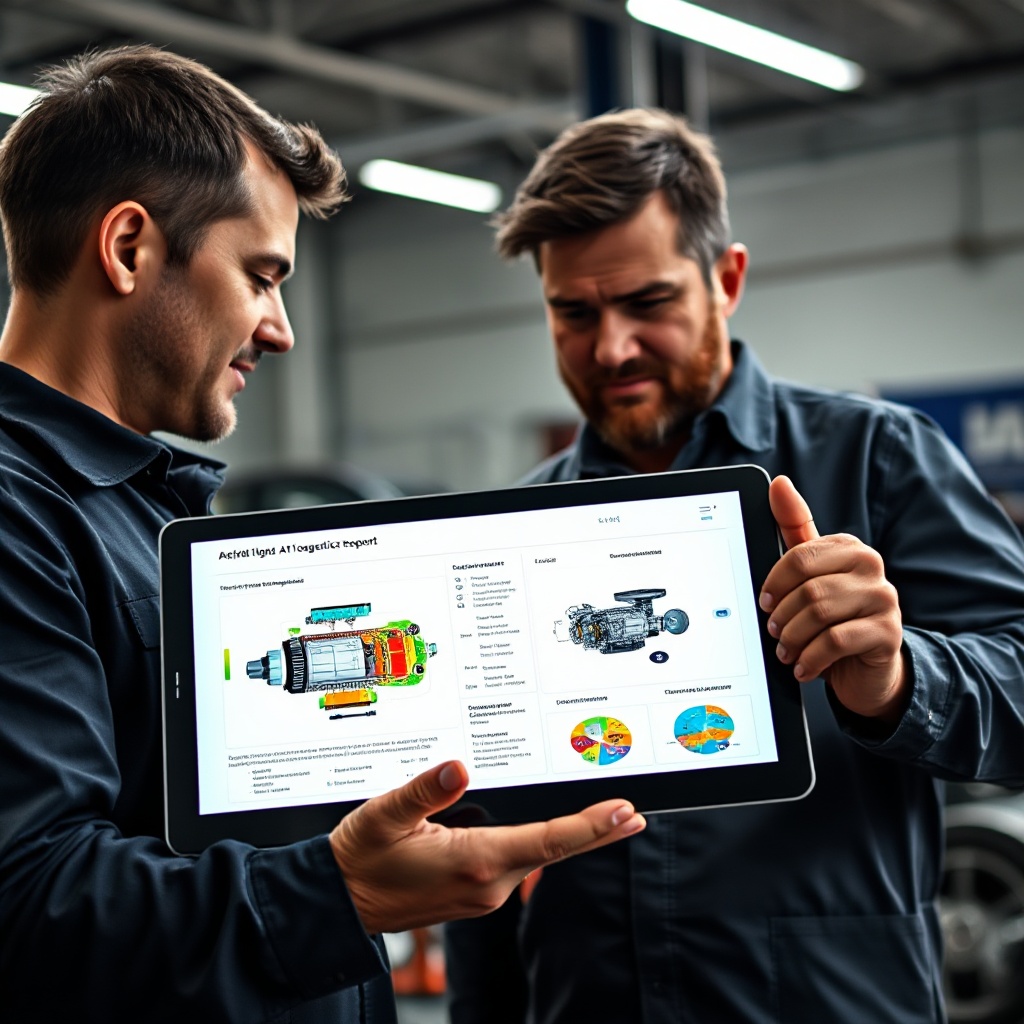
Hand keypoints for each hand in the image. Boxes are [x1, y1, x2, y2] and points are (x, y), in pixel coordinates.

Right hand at [329, 760, 644, 933]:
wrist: (341, 903)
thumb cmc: (360, 860)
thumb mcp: (382, 816)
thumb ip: (422, 791)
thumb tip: (457, 767)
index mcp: (473, 860)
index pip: (547, 840)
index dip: (591, 826)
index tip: (625, 812)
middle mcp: (487, 882)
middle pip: (554, 848)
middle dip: (596, 829)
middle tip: (635, 811)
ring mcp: (484, 891)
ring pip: (539, 854)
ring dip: (571, 834)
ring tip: (606, 812)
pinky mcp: (477, 889)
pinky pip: (520, 860)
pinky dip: (544, 841)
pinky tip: (554, 828)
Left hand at [760, 475, 907, 723]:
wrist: (867, 667)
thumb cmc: (833, 616)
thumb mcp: (810, 575)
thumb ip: (794, 529)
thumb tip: (779, 483)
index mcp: (848, 547)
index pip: (799, 556)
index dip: (774, 584)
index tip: (764, 603)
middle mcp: (871, 566)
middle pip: (808, 588)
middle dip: (782, 616)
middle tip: (773, 632)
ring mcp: (885, 599)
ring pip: (819, 614)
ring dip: (793, 639)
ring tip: (786, 651)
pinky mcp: (889, 633)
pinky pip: (835, 641)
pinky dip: (810, 658)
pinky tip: (803, 667)